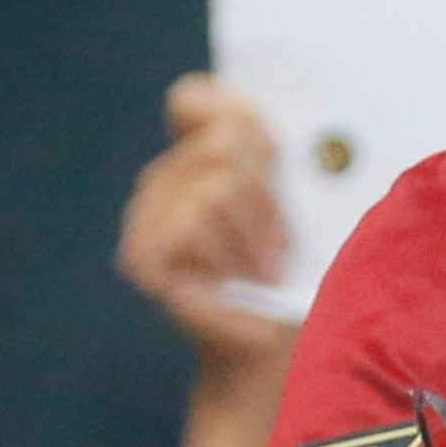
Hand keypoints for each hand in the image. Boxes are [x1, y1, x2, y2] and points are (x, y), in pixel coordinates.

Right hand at [115, 76, 293, 368]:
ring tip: (270, 272)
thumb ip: (275, 148)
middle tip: (285, 243)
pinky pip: (194, 224)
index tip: (273, 159)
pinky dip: (237, 259)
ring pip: (214, 189)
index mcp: (199, 157)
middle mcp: (162, 180)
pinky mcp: (141, 257)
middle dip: (268, 194)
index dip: (238, 118)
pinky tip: (247, 289)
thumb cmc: (302, 274)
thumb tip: (235, 105)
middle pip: (224, 144)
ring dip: (258, 236)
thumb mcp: (304, 201)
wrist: (279, 348)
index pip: (194, 98)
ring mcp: (143, 218)